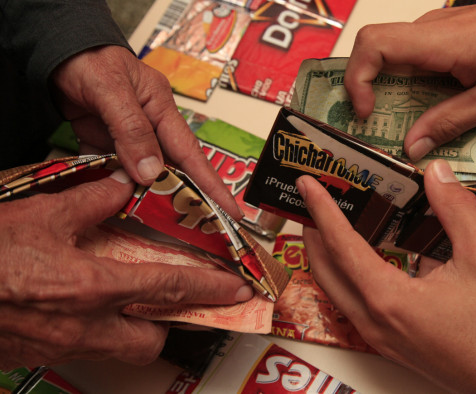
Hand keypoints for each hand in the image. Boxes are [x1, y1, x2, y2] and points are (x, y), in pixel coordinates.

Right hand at [0, 170, 251, 369]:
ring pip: (118, 350)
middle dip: (166, 321)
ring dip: (131, 329)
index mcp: (93, 286)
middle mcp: (84, 325)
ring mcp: (60, 346)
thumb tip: (122, 185)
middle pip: (150, 339)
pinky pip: (82, 349)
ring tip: (125, 301)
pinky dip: (94, 331)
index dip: (210, 288)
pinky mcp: (36, 354)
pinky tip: (78, 307)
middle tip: (166, 298)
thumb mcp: (41, 213)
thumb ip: (91, 200)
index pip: (170, 287)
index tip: (237, 290)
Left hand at [51, 45, 241, 219]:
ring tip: (160, 221)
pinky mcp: (104, 142)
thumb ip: (131, 130)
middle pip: (172, 168)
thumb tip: (151, 173)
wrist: (56, 51)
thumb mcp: (112, 90)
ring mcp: (126, 136)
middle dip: (188, 197)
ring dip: (146, 196)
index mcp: (160, 108)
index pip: (191, 154)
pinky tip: (113, 201)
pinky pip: (111, 170)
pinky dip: (111, 185)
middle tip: (204, 226)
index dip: (211, 185)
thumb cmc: (88, 59)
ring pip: (142, 173)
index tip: (230, 210)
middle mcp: (149, 124)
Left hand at [296, 160, 475, 391]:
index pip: (341, 245)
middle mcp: (373, 320)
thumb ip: (456, 211)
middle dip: (312, 232)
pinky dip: (345, 275)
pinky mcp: (388, 343)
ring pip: (335, 289)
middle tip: (311, 201)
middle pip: (324, 270)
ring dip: (325, 255)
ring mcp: (377, 336)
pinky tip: (362, 258)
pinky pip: (351, 303)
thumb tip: (436, 174)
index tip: (307, 185)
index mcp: (388, 298)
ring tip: (327, 224)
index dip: (322, 210)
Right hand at [344, 0, 475, 160]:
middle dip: (364, 89)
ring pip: (391, 55)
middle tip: (371, 126)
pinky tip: (421, 109)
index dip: (358, 79)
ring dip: (385, 90)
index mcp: (441, 41)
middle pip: (374, 49)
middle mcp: (430, 29)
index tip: (366, 112)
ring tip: (395, 126)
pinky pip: (411, 58)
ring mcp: (436, 29)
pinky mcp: (444, 35)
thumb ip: (452, 123)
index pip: (374, 45)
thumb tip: (412, 147)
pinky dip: (405, 84)